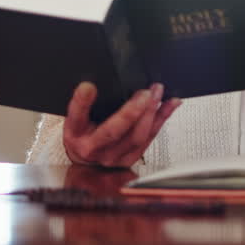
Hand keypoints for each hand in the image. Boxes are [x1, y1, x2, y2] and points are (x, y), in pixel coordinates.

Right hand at [62, 82, 180, 167]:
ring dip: (151, 114)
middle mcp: (93, 149)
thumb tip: (91, 84)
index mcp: (76, 133)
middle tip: (144, 93)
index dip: (82, 102)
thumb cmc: (82, 133)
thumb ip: (82, 103)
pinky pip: (149, 138)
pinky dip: (161, 119)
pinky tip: (169, 104)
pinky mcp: (129, 159)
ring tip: (157, 93)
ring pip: (136, 137)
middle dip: (131, 112)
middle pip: (113, 132)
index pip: (76, 117)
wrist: (85, 160)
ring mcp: (113, 157)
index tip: (88, 86)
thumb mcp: (75, 116)